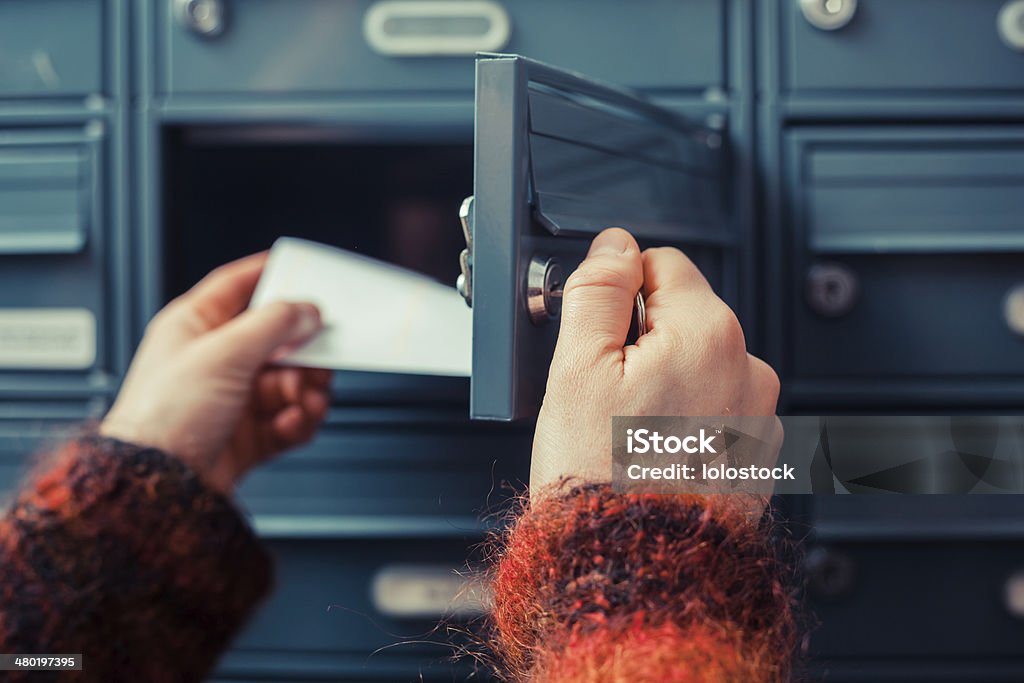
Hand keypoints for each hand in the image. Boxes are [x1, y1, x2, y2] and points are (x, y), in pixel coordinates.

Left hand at [101, 253, 332, 494]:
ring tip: (308, 398)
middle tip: (321, 356)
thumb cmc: (164, 417)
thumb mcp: (224, 353)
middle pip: (276, 340)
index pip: (237, 287)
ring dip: (307, 389)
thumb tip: (306, 310)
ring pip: (289, 382)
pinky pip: (289, 419)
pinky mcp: (247, 435)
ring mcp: (232, 400)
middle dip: (304, 352)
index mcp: (194, 328)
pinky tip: (297, 421)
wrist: (159, 486)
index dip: (269, 274)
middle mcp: (214, 361)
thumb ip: (273, 325)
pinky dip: (300, 420)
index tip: (302, 268)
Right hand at [531, 228, 780, 498]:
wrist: (637, 575)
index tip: (596, 337)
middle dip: (639, 342)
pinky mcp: (756, 457)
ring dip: (663, 383)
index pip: (661, 264)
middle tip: (603, 396)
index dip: (617, 293)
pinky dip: (684, 422)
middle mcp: (750, 369)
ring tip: (627, 434)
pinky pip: (714, 412)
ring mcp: (759, 418)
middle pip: (681, 317)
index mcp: (710, 334)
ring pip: (696, 366)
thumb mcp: (576, 369)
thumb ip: (597, 291)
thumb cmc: (603, 481)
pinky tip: (652, 455)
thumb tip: (614, 246)